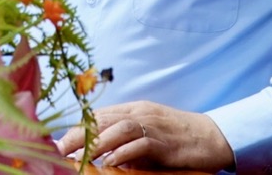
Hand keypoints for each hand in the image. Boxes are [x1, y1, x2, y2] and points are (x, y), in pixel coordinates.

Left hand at [57, 100, 234, 171]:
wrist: (214, 137)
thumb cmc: (179, 139)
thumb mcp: (149, 136)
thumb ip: (127, 143)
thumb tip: (105, 158)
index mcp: (135, 110)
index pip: (99, 116)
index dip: (77, 128)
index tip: (58, 142)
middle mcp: (141, 113)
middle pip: (103, 120)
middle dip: (78, 135)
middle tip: (58, 150)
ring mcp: (154, 125)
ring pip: (118, 128)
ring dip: (96, 142)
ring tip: (79, 156)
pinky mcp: (166, 141)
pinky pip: (141, 143)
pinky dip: (124, 152)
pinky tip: (111, 162)